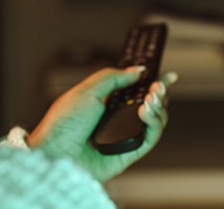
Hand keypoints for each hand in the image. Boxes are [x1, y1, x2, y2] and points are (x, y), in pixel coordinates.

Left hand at [28, 66, 177, 181]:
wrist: (56, 153)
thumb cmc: (64, 123)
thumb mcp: (87, 90)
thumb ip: (113, 77)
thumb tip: (138, 70)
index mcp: (107, 103)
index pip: (136, 91)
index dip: (153, 83)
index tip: (167, 75)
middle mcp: (118, 120)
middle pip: (150, 105)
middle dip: (159, 92)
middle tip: (158, 86)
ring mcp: (125, 136)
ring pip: (155, 120)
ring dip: (158, 106)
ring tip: (150, 99)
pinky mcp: (130, 152)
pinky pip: (151, 138)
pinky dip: (154, 122)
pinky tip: (145, 111)